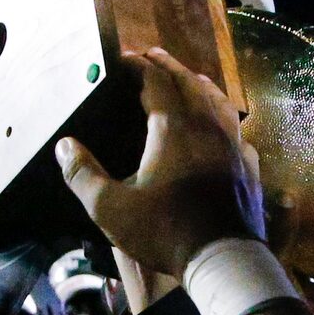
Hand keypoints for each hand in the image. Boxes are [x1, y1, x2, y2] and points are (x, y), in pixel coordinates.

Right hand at [56, 49, 266, 278]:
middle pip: (189, 84)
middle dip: (168, 67)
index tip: (123, 59)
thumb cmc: (164, 232)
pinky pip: (238, 132)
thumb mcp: (110, 208)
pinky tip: (226, 127)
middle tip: (153, 55)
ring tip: (192, 79)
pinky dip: (226, 119)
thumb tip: (64, 146)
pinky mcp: (248, 168)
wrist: (223, 259)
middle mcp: (206, 127)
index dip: (138, 66)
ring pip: (218, 103)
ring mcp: (232, 146)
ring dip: (201, 86)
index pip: (155, 81)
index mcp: (173, 127)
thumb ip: (83, 174)